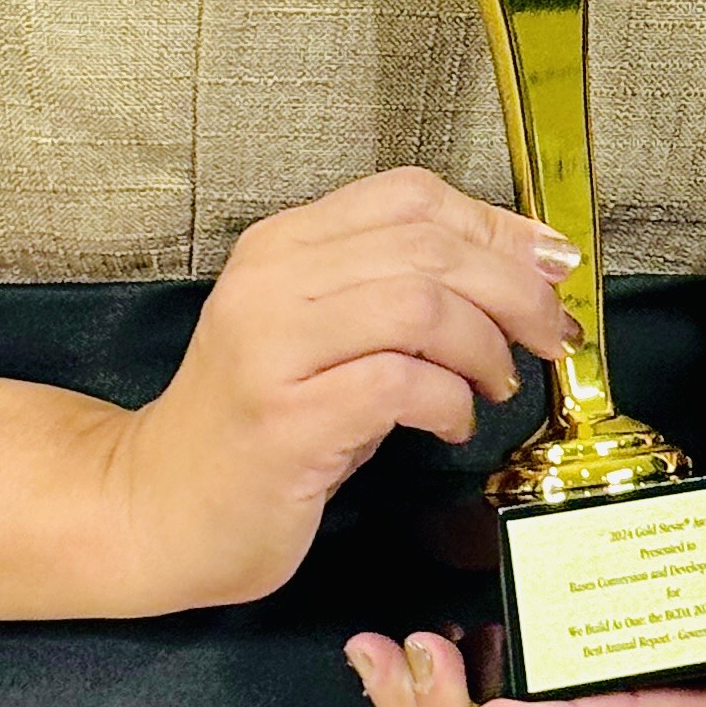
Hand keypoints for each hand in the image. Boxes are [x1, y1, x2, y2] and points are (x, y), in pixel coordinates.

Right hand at [104, 171, 577, 612]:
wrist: (155, 510)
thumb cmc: (258, 426)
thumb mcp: (325, 335)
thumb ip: (401, 292)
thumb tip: (523, 268)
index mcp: (283, 246)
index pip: (410, 197)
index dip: (497, 226)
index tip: (549, 266)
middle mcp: (271, 282)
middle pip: (429, 246)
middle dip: (514, 290)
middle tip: (550, 334)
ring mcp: (271, 350)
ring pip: (420, 306)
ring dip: (484, 346)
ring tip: (495, 384)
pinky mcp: (285, 421)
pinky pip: (399, 384)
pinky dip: (449, 402)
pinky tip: (451, 424)